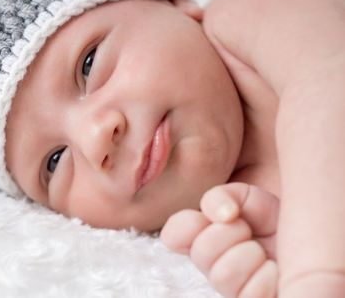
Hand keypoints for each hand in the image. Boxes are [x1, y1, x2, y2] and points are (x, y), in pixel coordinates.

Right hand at [161, 183, 279, 297]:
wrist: (309, 240)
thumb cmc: (277, 221)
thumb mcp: (248, 198)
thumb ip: (221, 196)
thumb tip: (221, 214)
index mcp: (204, 236)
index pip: (173, 235)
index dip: (188, 224)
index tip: (223, 214)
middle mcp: (212, 265)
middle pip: (200, 253)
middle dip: (230, 233)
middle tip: (249, 230)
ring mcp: (231, 288)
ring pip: (223, 275)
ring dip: (249, 255)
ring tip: (263, 252)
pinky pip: (250, 293)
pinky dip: (268, 276)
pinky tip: (276, 271)